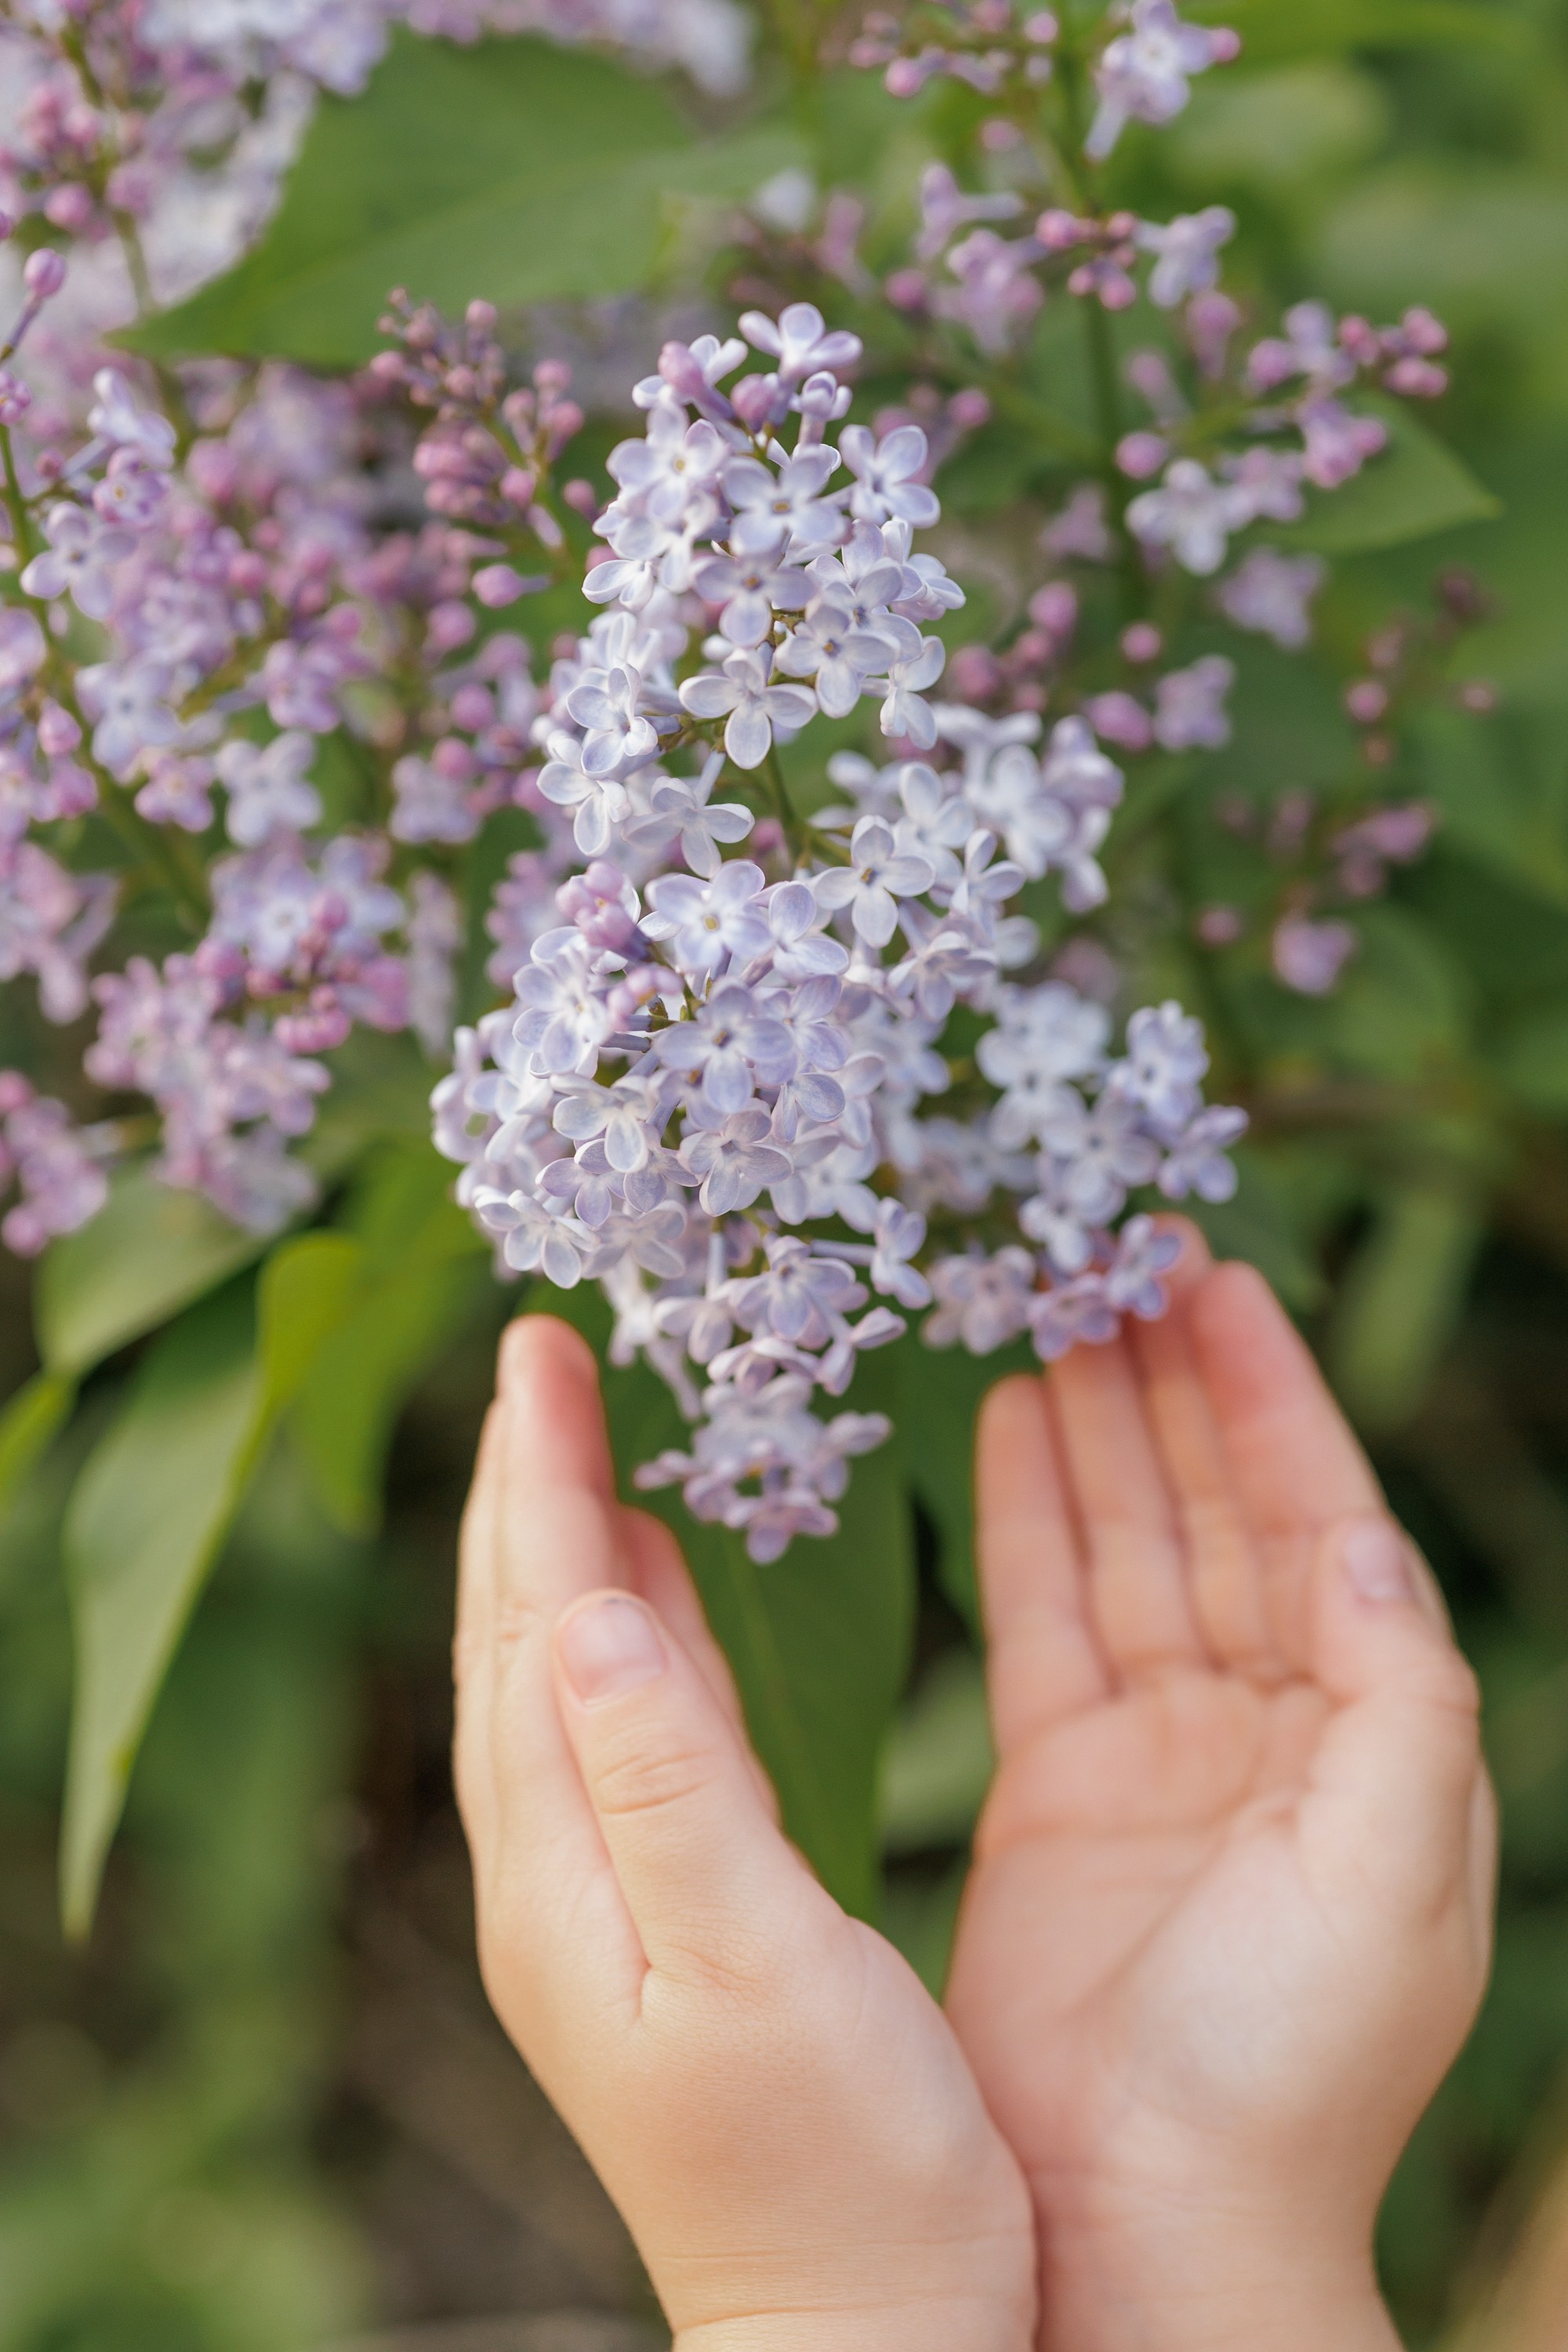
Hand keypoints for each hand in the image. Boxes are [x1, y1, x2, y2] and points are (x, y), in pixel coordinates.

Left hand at [454, 1314, 1035, 2351]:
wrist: (866, 2342)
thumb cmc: (843, 2179)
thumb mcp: (762, 1974)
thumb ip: (676, 1786)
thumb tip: (594, 1608)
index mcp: (572, 1871)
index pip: (537, 1624)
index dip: (538, 1475)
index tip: (541, 1344)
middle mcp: (559, 1875)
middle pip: (518, 1635)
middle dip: (524, 1484)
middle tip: (541, 1354)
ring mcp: (600, 1901)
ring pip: (557, 1677)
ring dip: (557, 1546)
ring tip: (576, 1441)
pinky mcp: (659, 1921)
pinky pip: (615, 1731)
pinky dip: (619, 1634)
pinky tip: (645, 1598)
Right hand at [945, 1226, 1494, 2351]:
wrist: (1150, 2224)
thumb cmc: (1297, 2069)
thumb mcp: (1398, 1871)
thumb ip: (1397, 1691)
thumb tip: (1354, 1533)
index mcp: (1368, 1737)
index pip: (1319, 1520)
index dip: (1271, 1396)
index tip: (1214, 1277)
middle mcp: (1268, 1724)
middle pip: (1216, 1509)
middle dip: (1169, 1382)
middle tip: (1109, 1255)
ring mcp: (1159, 1748)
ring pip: (1126, 1543)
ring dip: (1092, 1426)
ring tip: (1047, 1306)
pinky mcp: (1057, 1784)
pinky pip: (1043, 1614)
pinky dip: (1025, 1516)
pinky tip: (1001, 1422)